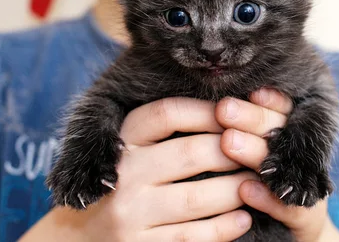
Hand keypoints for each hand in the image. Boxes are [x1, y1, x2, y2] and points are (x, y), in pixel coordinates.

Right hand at [22, 98, 253, 241]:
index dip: (207, 111)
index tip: (234, 114)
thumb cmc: (123, 181)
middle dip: (232, 150)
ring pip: (198, 197)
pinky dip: (225, 226)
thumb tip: (227, 110)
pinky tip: (243, 217)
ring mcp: (131, 213)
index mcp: (122, 140)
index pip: (167, 113)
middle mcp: (123, 173)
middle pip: (190, 153)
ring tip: (255, 181)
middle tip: (257, 149)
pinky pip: (194, 236)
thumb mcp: (132, 147)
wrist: (81, 234)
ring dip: (236, 189)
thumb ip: (165, 130)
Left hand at [215, 89, 338, 241]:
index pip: (285, 109)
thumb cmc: (262, 183)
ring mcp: (307, 186)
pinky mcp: (306, 219)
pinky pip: (288, 208)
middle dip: (252, 119)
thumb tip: (209, 103)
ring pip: (282, 165)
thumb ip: (239, 126)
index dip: (270, 100)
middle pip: (280, 130)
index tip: (252, 92)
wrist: (294, 230)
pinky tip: (246, 189)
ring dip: (255, 152)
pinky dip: (266, 198)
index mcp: (292, 133)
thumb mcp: (252, 149)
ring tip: (228, 142)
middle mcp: (302, 157)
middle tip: (224, 109)